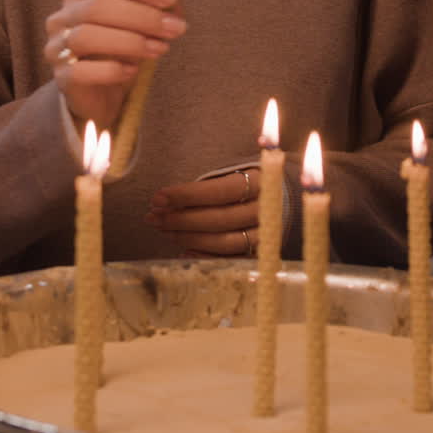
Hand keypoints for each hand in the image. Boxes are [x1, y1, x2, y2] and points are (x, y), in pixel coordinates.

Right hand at [44, 0, 186, 131]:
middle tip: (175, 28)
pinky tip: (132, 71)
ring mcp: (57, 47)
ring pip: (87, 36)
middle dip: (142, 16)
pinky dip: (111, 70)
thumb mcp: (141, 27)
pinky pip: (81, 71)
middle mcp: (63, 17)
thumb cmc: (121, 52)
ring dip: (130, 42)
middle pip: (98, 6)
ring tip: (160, 49)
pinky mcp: (61, 78)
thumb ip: (157, 11)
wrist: (100, 95)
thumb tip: (174, 3)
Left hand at [144, 168, 260, 256]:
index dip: (187, 195)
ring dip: (188, 238)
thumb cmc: (245, 180)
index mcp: (261, 182)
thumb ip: (208, 182)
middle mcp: (266, 210)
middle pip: (220, 219)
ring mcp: (265, 235)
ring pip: (224, 242)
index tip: (158, 198)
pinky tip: (183, 251)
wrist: (278, 197)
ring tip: (164, 230)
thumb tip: (166, 200)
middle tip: (154, 217)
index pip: (220, 190)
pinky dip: (205, 257)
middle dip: (181, 219)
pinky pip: (230, 261)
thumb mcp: (232, 171)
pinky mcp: (259, 254)